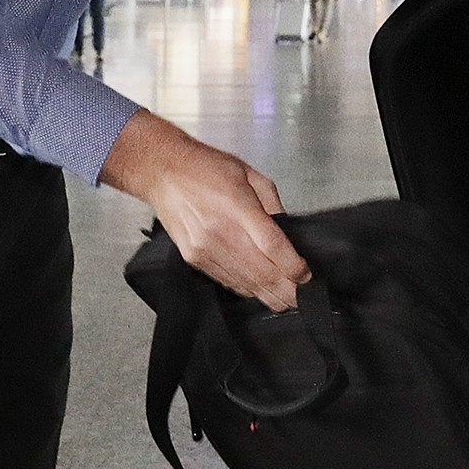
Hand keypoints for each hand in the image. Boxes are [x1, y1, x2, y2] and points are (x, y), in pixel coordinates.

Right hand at [100, 109, 307, 309]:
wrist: (162, 172)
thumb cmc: (204, 168)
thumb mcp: (249, 174)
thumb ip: (272, 204)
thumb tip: (288, 233)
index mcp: (237, 207)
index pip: (272, 246)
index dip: (293, 267)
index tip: (306, 275)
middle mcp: (220, 232)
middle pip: (262, 273)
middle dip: (287, 291)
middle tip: (303, 298)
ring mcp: (205, 249)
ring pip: (245, 283)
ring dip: (268, 295)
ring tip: (286, 301)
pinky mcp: (194, 258)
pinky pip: (227, 281)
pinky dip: (247, 289)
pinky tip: (260, 291)